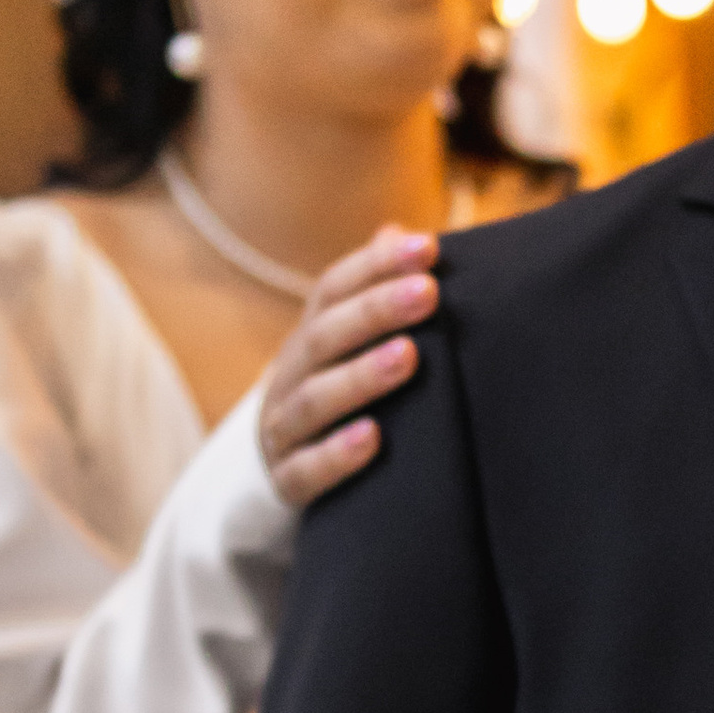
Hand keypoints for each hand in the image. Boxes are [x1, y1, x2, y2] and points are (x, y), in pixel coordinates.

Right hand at [258, 227, 437, 507]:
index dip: (377, 265)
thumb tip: (402, 231)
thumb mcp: (351, 345)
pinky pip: (306, 469)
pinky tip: (373, 438)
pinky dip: (337, 455)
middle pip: (324, 336)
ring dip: (361, 376)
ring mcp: (284, 429)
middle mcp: (290, 376)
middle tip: (427, 294)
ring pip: (314, 400)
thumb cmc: (338, 394)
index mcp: (310, 335)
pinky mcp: (288, 481)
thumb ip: (375, 294)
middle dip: (375, 311)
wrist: (284, 472)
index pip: (334, 289)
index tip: (429, 248)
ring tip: (408, 357)